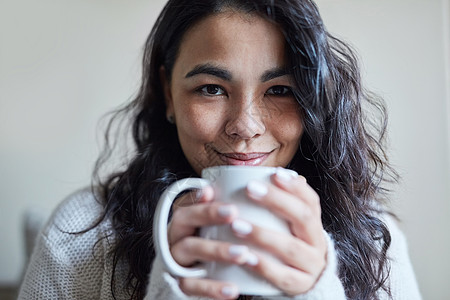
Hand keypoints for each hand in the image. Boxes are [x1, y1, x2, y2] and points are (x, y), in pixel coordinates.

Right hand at [168, 186, 250, 298]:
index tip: (219, 197)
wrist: (194, 281)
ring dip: (216, 250)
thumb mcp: (217, 228)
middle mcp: (177, 235)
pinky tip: (233, 289)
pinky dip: (211, 288)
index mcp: (186, 220)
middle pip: (184, 220)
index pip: (191, 202)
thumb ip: (230, 210)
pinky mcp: (181, 284)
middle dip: (208, 215)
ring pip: (189, 250)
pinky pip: (191, 286)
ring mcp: (176, 259)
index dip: (203, 199)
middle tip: (235, 216)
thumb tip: (264, 183)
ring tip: (243, 254)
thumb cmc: (210, 246)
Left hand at [231, 168, 326, 295]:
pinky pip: (283, 276)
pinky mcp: (300, 286)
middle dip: (276, 201)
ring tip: (236, 225)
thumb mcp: (287, 226)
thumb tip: (258, 174)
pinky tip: (245, 257)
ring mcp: (311, 265)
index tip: (275, 174)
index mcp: (313, 224)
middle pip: (303, 217)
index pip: (310, 200)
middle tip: (250, 189)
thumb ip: (277, 205)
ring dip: (262, 234)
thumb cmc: (286, 246)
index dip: (295, 187)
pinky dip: (263, 266)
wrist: (304, 283)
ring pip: (291, 247)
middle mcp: (316, 242)